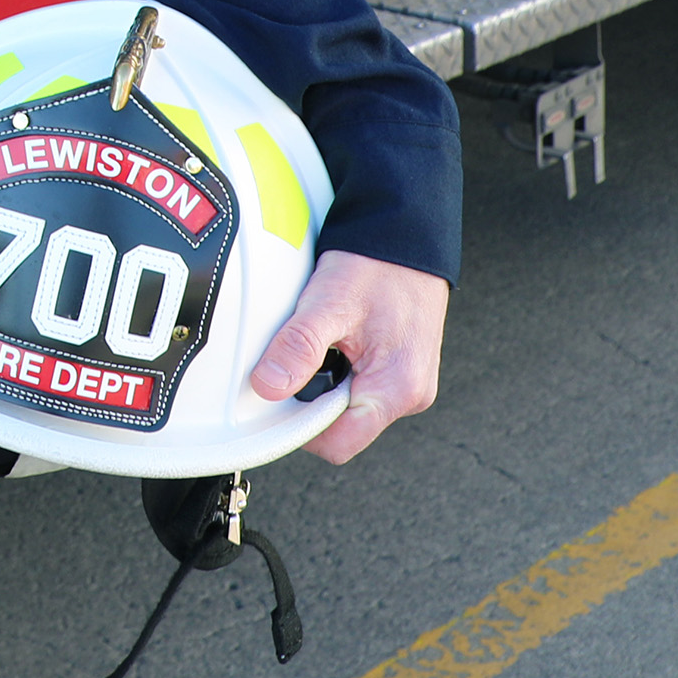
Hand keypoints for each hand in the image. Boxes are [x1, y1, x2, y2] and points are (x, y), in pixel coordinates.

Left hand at [247, 249, 448, 465]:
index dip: (300, 428)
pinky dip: (337, 371)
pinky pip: (359, 387)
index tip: (275, 399)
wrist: (407, 234)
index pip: (338, 443)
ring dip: (323, 384)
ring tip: (319, 344)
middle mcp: (409, 394)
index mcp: (398, 388)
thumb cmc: (379, 264)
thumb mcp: (330, 303)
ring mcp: (407, 384)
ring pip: (348, 407)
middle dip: (310, 401)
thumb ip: (298, 347)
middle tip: (293, 361)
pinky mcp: (399, 370)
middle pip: (342, 428)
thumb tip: (268, 387)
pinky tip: (333, 342)